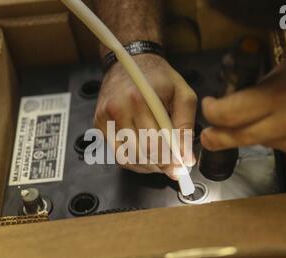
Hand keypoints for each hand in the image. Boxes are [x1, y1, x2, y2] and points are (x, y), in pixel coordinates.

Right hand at [95, 54, 197, 178]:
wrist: (133, 60)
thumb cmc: (160, 78)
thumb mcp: (183, 96)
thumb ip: (186, 127)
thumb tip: (186, 158)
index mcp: (140, 99)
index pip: (155, 144)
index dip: (170, 161)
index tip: (180, 169)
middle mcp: (119, 108)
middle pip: (141, 153)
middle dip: (160, 164)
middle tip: (172, 166)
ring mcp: (105, 117)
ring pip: (128, 158)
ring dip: (147, 166)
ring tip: (160, 161)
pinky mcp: (99, 123)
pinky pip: (117, 155)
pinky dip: (133, 161)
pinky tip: (145, 156)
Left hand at [201, 47, 285, 162]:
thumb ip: (260, 88)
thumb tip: (237, 101)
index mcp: (280, 98)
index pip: (229, 114)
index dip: (211, 112)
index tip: (209, 106)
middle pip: (237, 139)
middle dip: (215, 138)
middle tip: (206, 136)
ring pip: (260, 144)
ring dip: (252, 133)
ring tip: (265, 116)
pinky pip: (282, 149)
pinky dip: (276, 138)